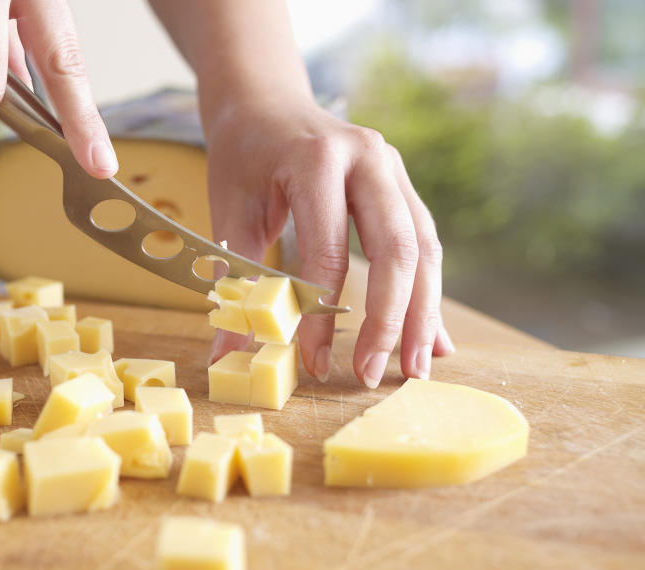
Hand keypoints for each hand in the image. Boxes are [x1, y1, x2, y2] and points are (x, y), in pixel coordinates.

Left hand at [206, 94, 454, 387]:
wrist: (266, 103)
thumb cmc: (243, 157)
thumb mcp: (229, 213)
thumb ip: (236, 282)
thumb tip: (230, 356)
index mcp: (317, 159)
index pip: (329, 250)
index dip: (323, 313)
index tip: (315, 362)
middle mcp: (368, 158)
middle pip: (397, 248)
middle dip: (390, 320)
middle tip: (374, 374)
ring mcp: (393, 169)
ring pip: (423, 248)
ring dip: (423, 313)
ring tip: (416, 367)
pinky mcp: (404, 186)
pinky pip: (424, 243)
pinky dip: (427, 292)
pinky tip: (432, 335)